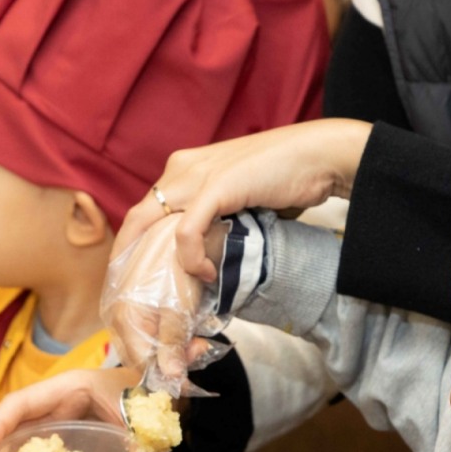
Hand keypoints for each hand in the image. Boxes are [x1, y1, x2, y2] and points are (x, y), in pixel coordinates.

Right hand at [101, 214, 219, 386]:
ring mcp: (126, 302)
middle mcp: (118, 311)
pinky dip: (169, 330)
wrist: (178, 221)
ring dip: (173, 345)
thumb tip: (170, 379)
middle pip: (141, 352)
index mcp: (124, 315)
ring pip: (147, 339)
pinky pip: (149, 325)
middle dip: (170, 359)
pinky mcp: (136, 295)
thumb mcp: (179, 306)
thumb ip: (172, 343)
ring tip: (198, 340)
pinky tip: (187, 326)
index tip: (187, 376)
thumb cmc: (178, 261)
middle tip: (199, 350)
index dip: (163, 373)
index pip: (138, 361)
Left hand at [114, 119, 372, 281]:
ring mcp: (197, 174)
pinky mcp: (216, 186)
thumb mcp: (238, 201)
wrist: (320, 155)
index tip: (140, 280)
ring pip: (152, 224)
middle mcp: (183, 168)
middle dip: (130, 260)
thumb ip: (216, 221)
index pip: (144, 211)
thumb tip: (208, 258)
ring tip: (171, 292)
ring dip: (160, 265)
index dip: (135, 246)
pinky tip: (206, 273)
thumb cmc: (286, 179)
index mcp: (184, 168)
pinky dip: (192, 258)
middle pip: (136, 219)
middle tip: (138, 296)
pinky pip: (187, 231)